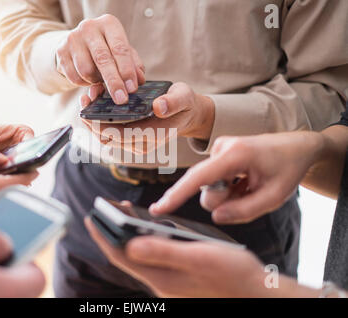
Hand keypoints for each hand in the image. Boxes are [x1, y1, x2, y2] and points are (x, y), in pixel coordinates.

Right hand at [56, 14, 144, 103]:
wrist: (78, 44)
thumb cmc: (106, 48)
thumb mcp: (122, 52)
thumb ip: (133, 65)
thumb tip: (139, 79)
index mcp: (109, 23)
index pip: (120, 48)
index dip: (127, 70)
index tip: (132, 88)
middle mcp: (89, 27)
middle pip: (103, 59)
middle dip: (114, 82)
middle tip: (121, 99)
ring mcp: (73, 39)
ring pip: (87, 70)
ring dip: (96, 82)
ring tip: (100, 79)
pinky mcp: (61, 52)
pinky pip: (74, 77)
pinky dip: (84, 83)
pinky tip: (89, 78)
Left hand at [81, 82, 214, 153]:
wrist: (185, 113)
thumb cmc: (183, 103)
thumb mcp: (183, 97)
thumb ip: (173, 102)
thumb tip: (158, 107)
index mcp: (153, 134)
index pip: (121, 135)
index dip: (102, 123)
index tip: (90, 107)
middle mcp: (141, 143)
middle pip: (108, 138)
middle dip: (92, 120)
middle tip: (86, 96)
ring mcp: (133, 142)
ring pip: (105, 137)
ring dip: (93, 120)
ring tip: (88, 97)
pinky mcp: (129, 138)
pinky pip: (108, 133)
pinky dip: (98, 119)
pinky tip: (95, 102)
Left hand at [85, 218, 273, 297]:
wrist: (257, 293)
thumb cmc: (235, 276)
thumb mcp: (200, 257)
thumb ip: (164, 252)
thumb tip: (130, 244)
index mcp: (162, 277)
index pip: (122, 255)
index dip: (104, 236)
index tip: (90, 218)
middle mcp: (161, 281)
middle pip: (127, 255)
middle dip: (112, 232)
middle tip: (104, 210)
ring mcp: (169, 281)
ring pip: (139, 256)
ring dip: (127, 235)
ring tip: (123, 215)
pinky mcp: (179, 277)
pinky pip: (152, 257)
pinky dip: (144, 240)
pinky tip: (149, 230)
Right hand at [150, 132, 323, 223]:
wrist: (296, 147)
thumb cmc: (287, 169)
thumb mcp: (274, 197)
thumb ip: (244, 211)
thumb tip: (215, 216)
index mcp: (235, 155)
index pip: (198, 178)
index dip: (177, 195)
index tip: (158, 209)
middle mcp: (221, 148)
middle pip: (204, 188)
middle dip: (224, 199)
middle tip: (250, 192)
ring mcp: (218, 149)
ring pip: (209, 187)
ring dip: (228, 194)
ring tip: (250, 185)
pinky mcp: (218, 153)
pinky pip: (213, 181)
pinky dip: (228, 187)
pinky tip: (245, 180)